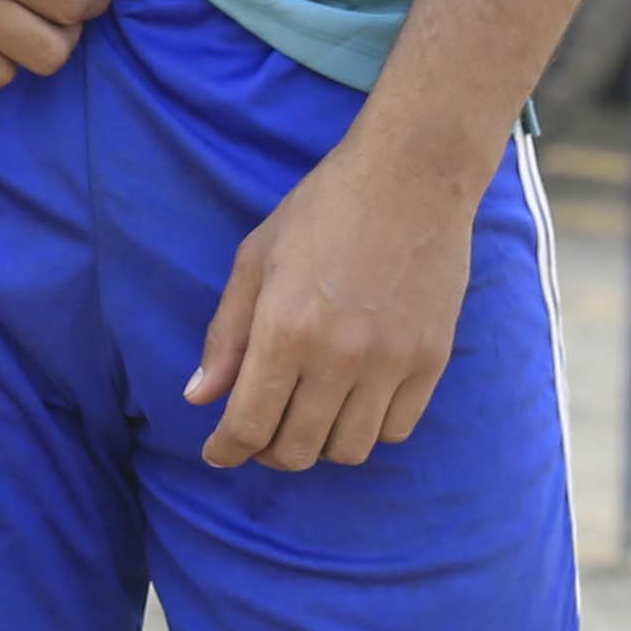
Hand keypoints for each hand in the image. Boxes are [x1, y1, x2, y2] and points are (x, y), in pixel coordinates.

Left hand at [185, 127, 476, 468]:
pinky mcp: (430, 362)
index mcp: (285, 329)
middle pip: (296, 451)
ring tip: (307, 413)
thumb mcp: (255, 261)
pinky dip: (367, 428)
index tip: (218, 453)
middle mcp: (338, 356)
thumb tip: (199, 399)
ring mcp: (390, 363)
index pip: (249, 426)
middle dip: (267, 451)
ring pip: (348, 451)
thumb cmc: (322, 211)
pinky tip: (352, 401)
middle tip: (260, 429)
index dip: (226, 450)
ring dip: (319, 444)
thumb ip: (226, 336)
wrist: (410, 178)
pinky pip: (395, 430)